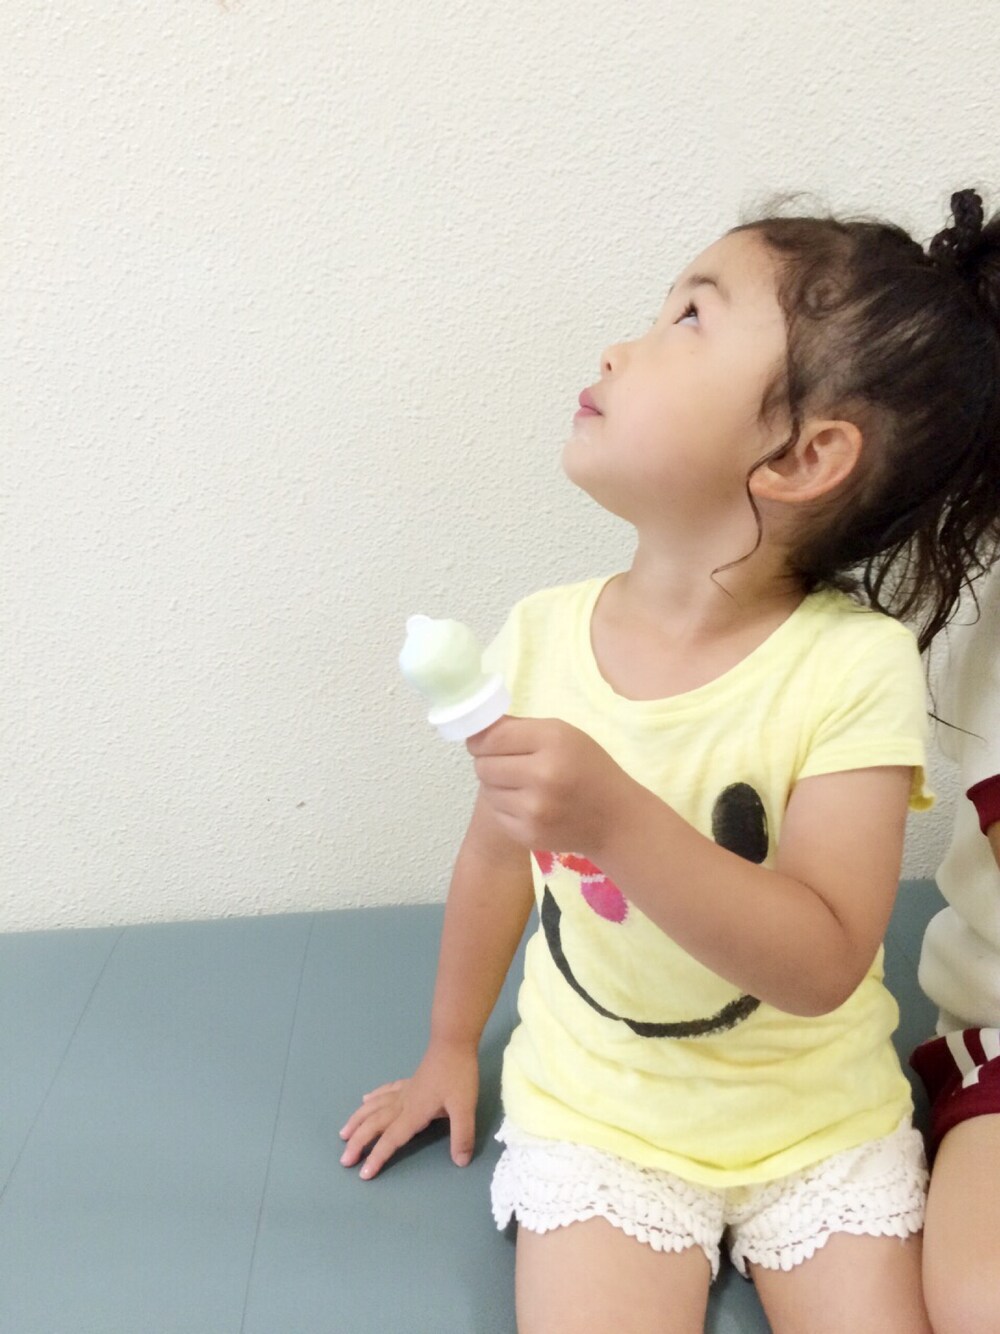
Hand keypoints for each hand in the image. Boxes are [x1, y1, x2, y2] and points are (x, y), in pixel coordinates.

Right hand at [339, 1040, 478, 1180]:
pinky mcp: (409, 1081)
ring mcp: (404, 1091)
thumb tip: (460, 1162)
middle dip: (359, 1142)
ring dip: (358, 1120)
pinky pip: (385, 1091)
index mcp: (414, 1113)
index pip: (391, 1139)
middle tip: (344, 1160)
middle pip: (375, 1124)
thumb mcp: (465, 1107)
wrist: (452, 1042)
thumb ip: (462, 1135)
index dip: (377, 1156)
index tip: (363, 1174)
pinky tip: (366, 1099)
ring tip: (344, 1133)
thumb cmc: (458, 1074)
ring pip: (374, 1107)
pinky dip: (373, 1098)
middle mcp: (403, 1103)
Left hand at [466, 716, 635, 855]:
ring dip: (496, 784)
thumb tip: (477, 726)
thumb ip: (521, 728)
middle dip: (488, 761)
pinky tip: (527, 803)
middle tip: (507, 763)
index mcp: (553, 741)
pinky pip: (497, 812)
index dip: (480, 739)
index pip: (493, 737)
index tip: (481, 741)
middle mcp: (542, 774)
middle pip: (484, 764)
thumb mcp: (564, 735)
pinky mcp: (528, 833)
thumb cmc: (590, 769)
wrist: (616, 820)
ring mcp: (534, 808)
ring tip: (520, 784)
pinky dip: (505, 806)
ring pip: (487, 789)